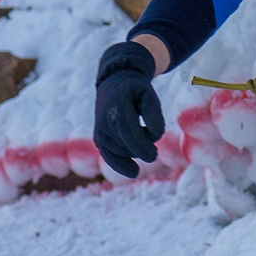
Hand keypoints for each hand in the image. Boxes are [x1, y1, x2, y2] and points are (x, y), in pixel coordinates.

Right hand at [93, 41, 165, 177]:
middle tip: (154, 155)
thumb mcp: (148, 93)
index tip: (154, 155)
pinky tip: (133, 171)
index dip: (141, 144)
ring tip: (145, 142)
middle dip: (140, 151)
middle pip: (123, 143)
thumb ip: (154, 111)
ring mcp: (99, 129)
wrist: (114, 84)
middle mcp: (103, 118)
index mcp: (116, 105)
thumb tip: (157, 134)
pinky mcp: (99, 138)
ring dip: (134, 152)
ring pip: (118, 151)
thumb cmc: (136, 90)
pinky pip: (108, 156)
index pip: (127, 130)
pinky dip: (120, 165)